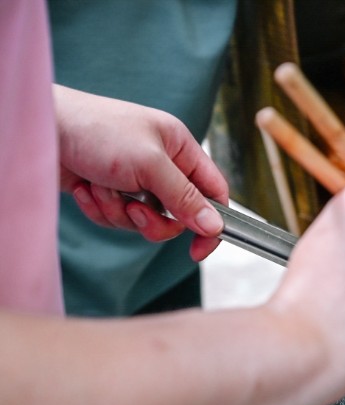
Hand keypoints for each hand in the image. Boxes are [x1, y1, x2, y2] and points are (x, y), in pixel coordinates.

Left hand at [53, 85, 228, 259]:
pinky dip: (100, 209)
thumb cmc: (97, 131)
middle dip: (153, 220)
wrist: (42, 129)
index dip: (211, 222)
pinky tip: (84, 188)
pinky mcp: (110, 190)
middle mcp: (161, 165)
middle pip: (178, 215)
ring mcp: (135, 179)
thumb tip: (214, 226)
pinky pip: (117, 218)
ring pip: (145, 220)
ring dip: (120, 212)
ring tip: (100, 187)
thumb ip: (185, 198)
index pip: (213, 192)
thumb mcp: (150, 165)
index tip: (199, 248)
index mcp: (180, 148)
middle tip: (135, 210)